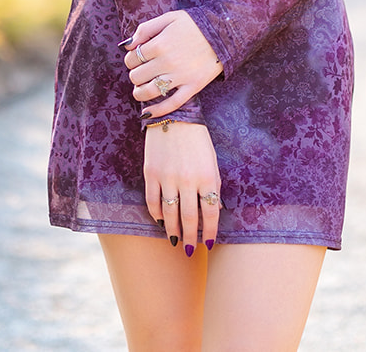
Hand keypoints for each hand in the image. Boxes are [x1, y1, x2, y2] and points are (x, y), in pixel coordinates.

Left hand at [123, 10, 221, 117]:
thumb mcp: (169, 18)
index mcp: (159, 44)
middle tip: (142, 71)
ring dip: (139, 93)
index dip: (130, 59)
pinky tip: (147, 113)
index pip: (132, 58)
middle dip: (135, 74)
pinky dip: (157, 111)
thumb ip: (145, 29)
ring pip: (149, 92)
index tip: (137, 58)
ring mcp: (181, 76)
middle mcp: (167, 62)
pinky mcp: (193, 86)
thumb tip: (127, 45)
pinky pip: (172, 103)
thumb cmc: (194, 23)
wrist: (225, 32)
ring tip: (140, 90)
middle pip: (137, 76)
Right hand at [143, 120, 221, 254]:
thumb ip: (213, 186)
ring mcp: (168, 178)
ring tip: (175, 240)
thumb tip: (214, 211)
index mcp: (207, 177)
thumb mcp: (212, 161)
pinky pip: (153, 201)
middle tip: (189, 249)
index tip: (209, 243)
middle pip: (190, 218)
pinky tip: (160, 221)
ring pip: (170, 214)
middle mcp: (188, 180)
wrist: (174, 116)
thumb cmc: (198, 140)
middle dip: (191, 237)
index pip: (211, 213)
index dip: (210, 231)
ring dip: (173, 230)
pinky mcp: (151, 174)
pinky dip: (156, 215)